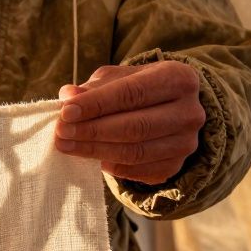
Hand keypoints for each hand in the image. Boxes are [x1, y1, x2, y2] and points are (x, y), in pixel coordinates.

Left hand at [55, 62, 205, 184]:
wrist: (169, 109)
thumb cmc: (137, 88)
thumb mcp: (118, 78)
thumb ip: (94, 87)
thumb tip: (68, 96)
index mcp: (178, 78)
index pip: (133, 93)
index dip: (97, 104)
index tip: (65, 112)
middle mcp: (190, 112)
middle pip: (135, 126)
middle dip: (92, 131)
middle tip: (61, 133)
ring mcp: (186, 142)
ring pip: (135, 152)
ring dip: (96, 151)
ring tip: (67, 146)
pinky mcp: (176, 165)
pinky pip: (138, 172)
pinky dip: (112, 166)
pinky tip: (93, 159)